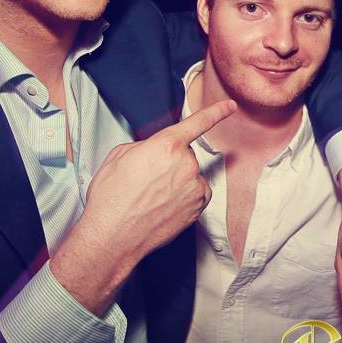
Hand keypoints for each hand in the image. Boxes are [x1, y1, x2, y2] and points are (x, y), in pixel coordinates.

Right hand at [51, 99, 236, 312]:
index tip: (230, 106)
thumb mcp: (119, 156)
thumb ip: (145, 145)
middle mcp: (185, 164)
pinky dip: (184, 197)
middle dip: (170, 161)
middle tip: (147, 179)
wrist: (112, 235)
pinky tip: (163, 205)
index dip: (216, 112)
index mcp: (166, 145)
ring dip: (176, 181)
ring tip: (151, 196)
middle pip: (185, 154)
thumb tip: (154, 150)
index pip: (197, 122)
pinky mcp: (198, 207)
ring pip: (190, 175)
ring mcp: (194, 187)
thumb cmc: (111, 198)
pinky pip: (195, 193)